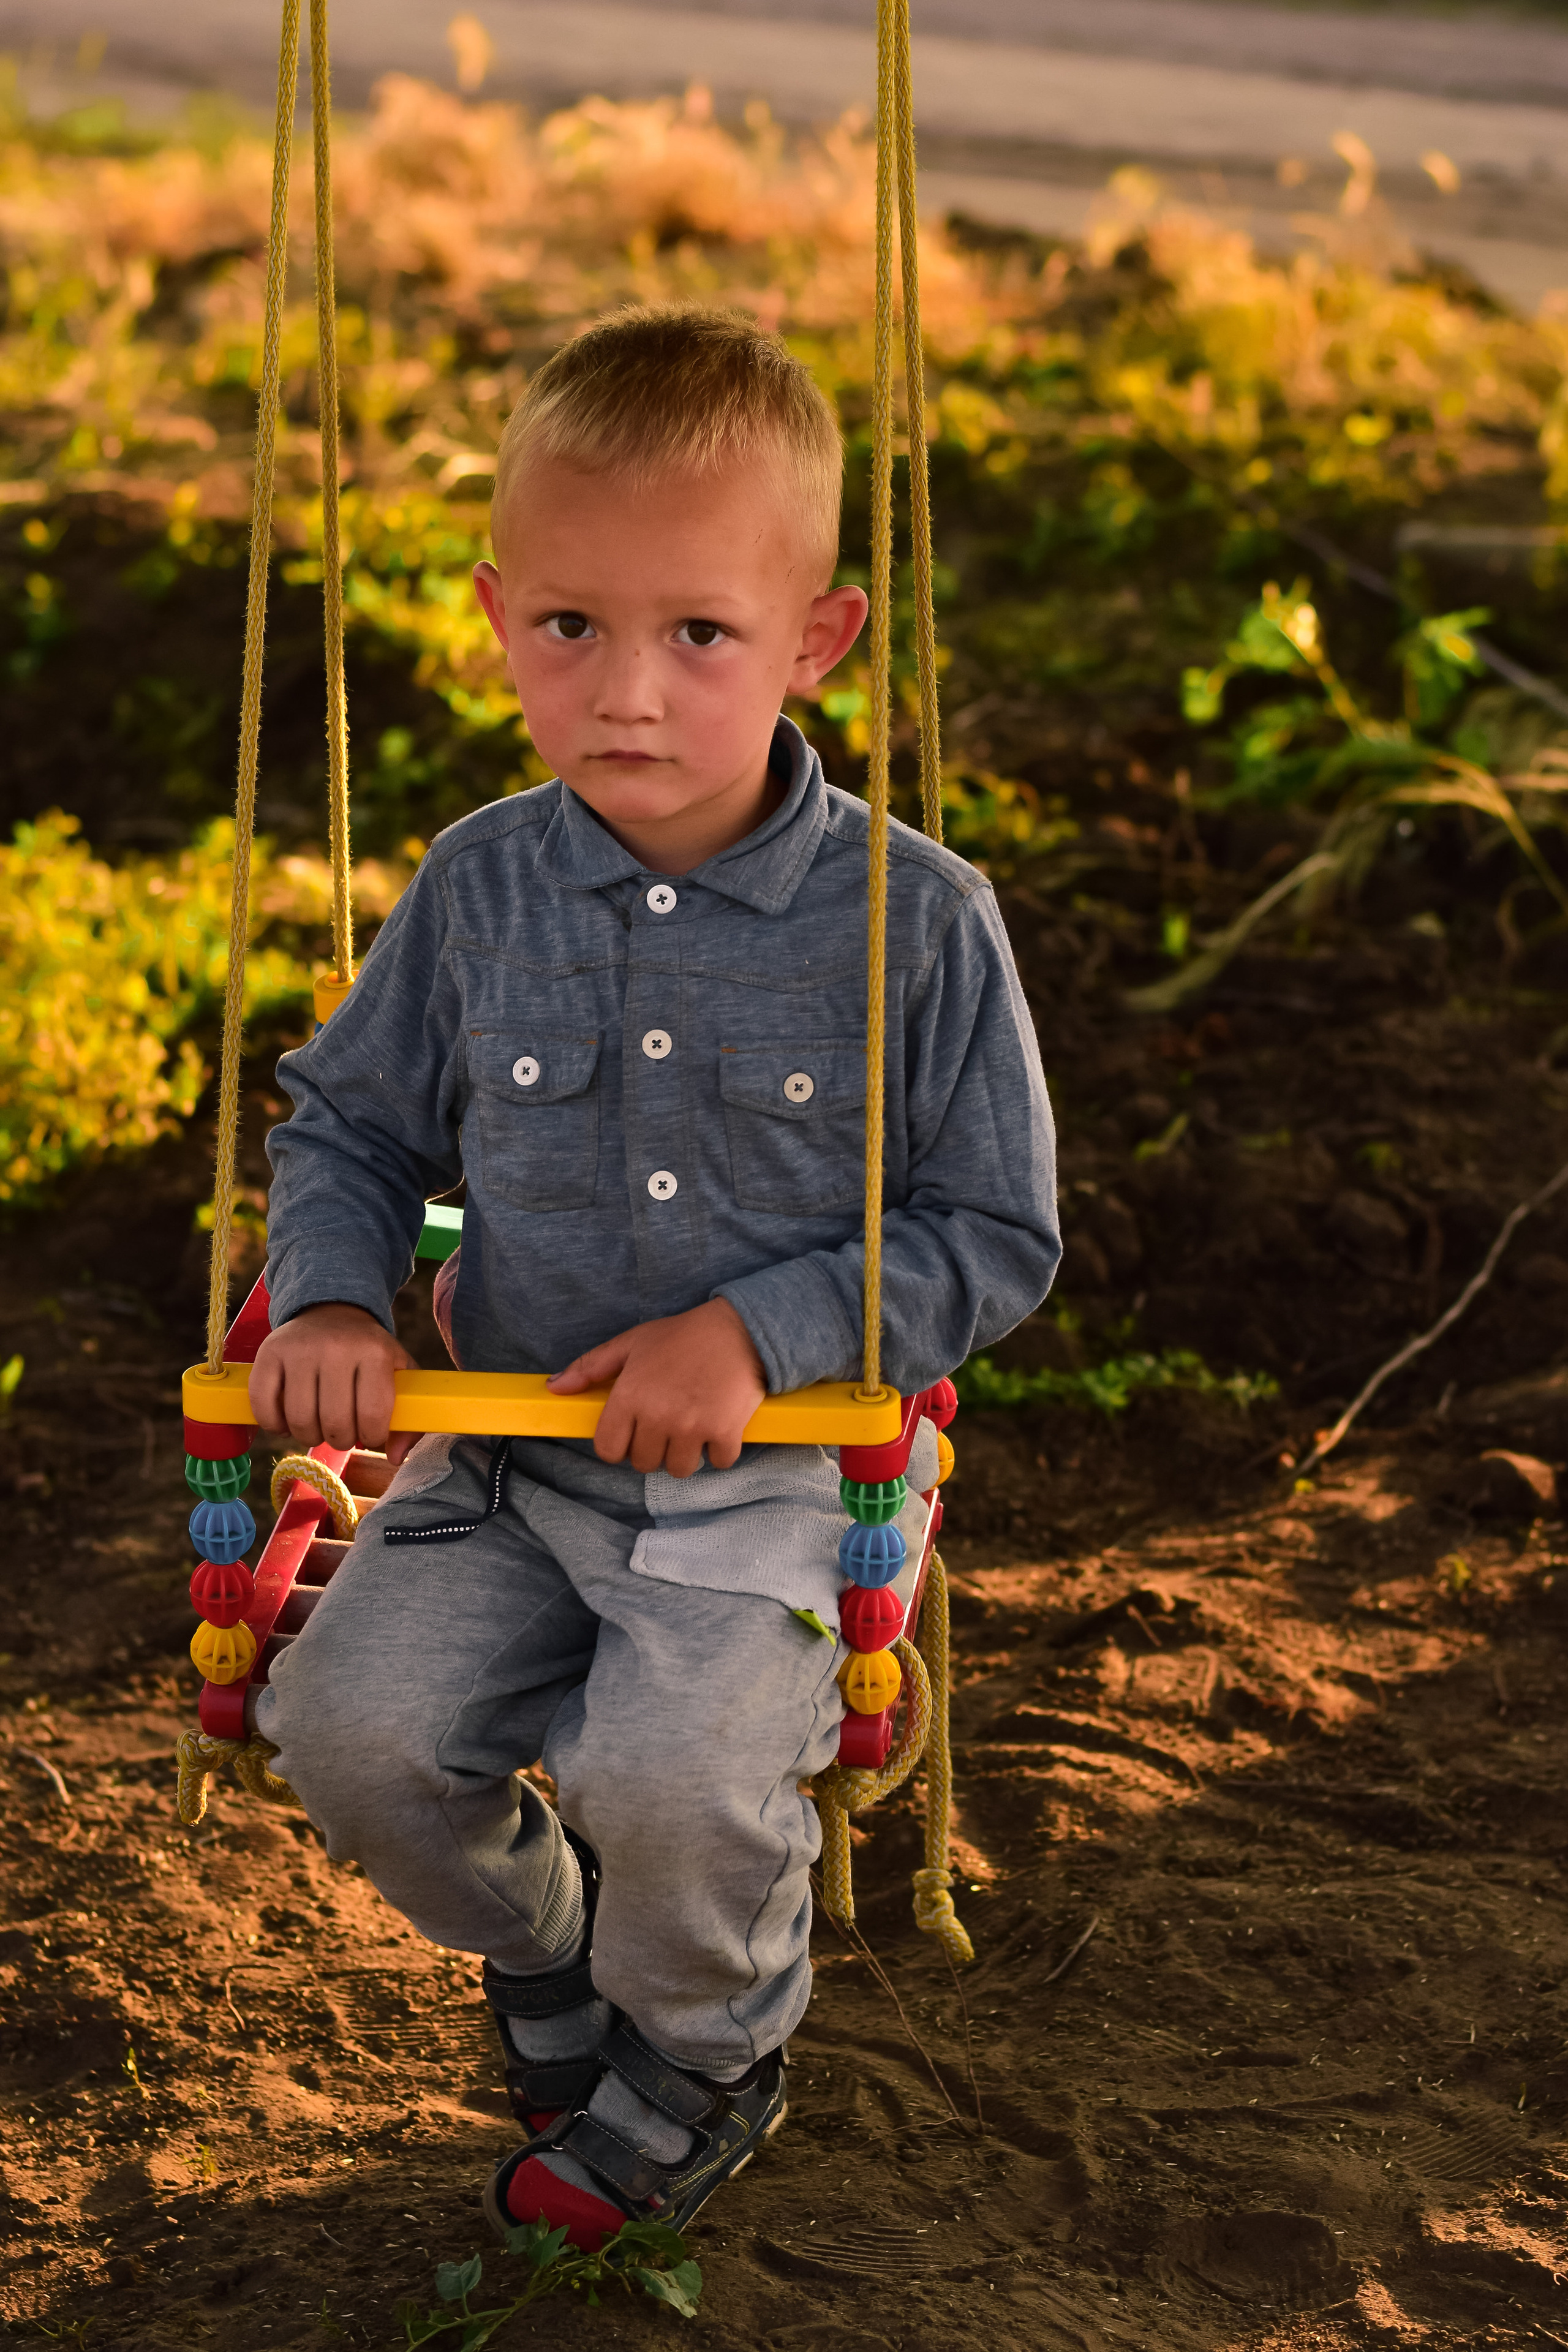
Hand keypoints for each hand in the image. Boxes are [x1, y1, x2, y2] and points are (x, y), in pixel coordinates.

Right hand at [249, 1302, 419, 1465]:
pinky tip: (287, 1421)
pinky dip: (274, 1425)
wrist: (333, 1312)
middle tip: (342, 1431)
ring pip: (300, 1420)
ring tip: (318, 1426)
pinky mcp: (269, 1352)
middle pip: (334, 1424)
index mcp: (375, 1352)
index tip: (369, 1433)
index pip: (372, 1416)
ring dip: (308, 1436)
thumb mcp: (399, 1374)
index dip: (372, 1437)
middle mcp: (337, 1347)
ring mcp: (300, 1349)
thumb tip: (396, 1458)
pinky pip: (264, 1406)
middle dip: (340, 1440)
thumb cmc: (368, 1353)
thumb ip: (407, 1421)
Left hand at [548, 1299, 765, 1476]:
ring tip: (691, 1429)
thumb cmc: (683, 1335)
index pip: (608, 1450)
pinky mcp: (725, 1432)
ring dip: (684, 1454)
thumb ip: (591, 1367)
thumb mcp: (632, 1342)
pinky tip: (718, 1427)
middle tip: (667, 1424)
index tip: (632, 1433)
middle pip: (642, 1463)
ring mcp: (692, 1427)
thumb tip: (555, 1387)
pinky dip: (719, 1451)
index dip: (618, 1445)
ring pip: (677, 1469)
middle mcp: (658, 1416)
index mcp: (630, 1396)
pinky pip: (717, 1463)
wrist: (741, 1328)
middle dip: (652, 1448)